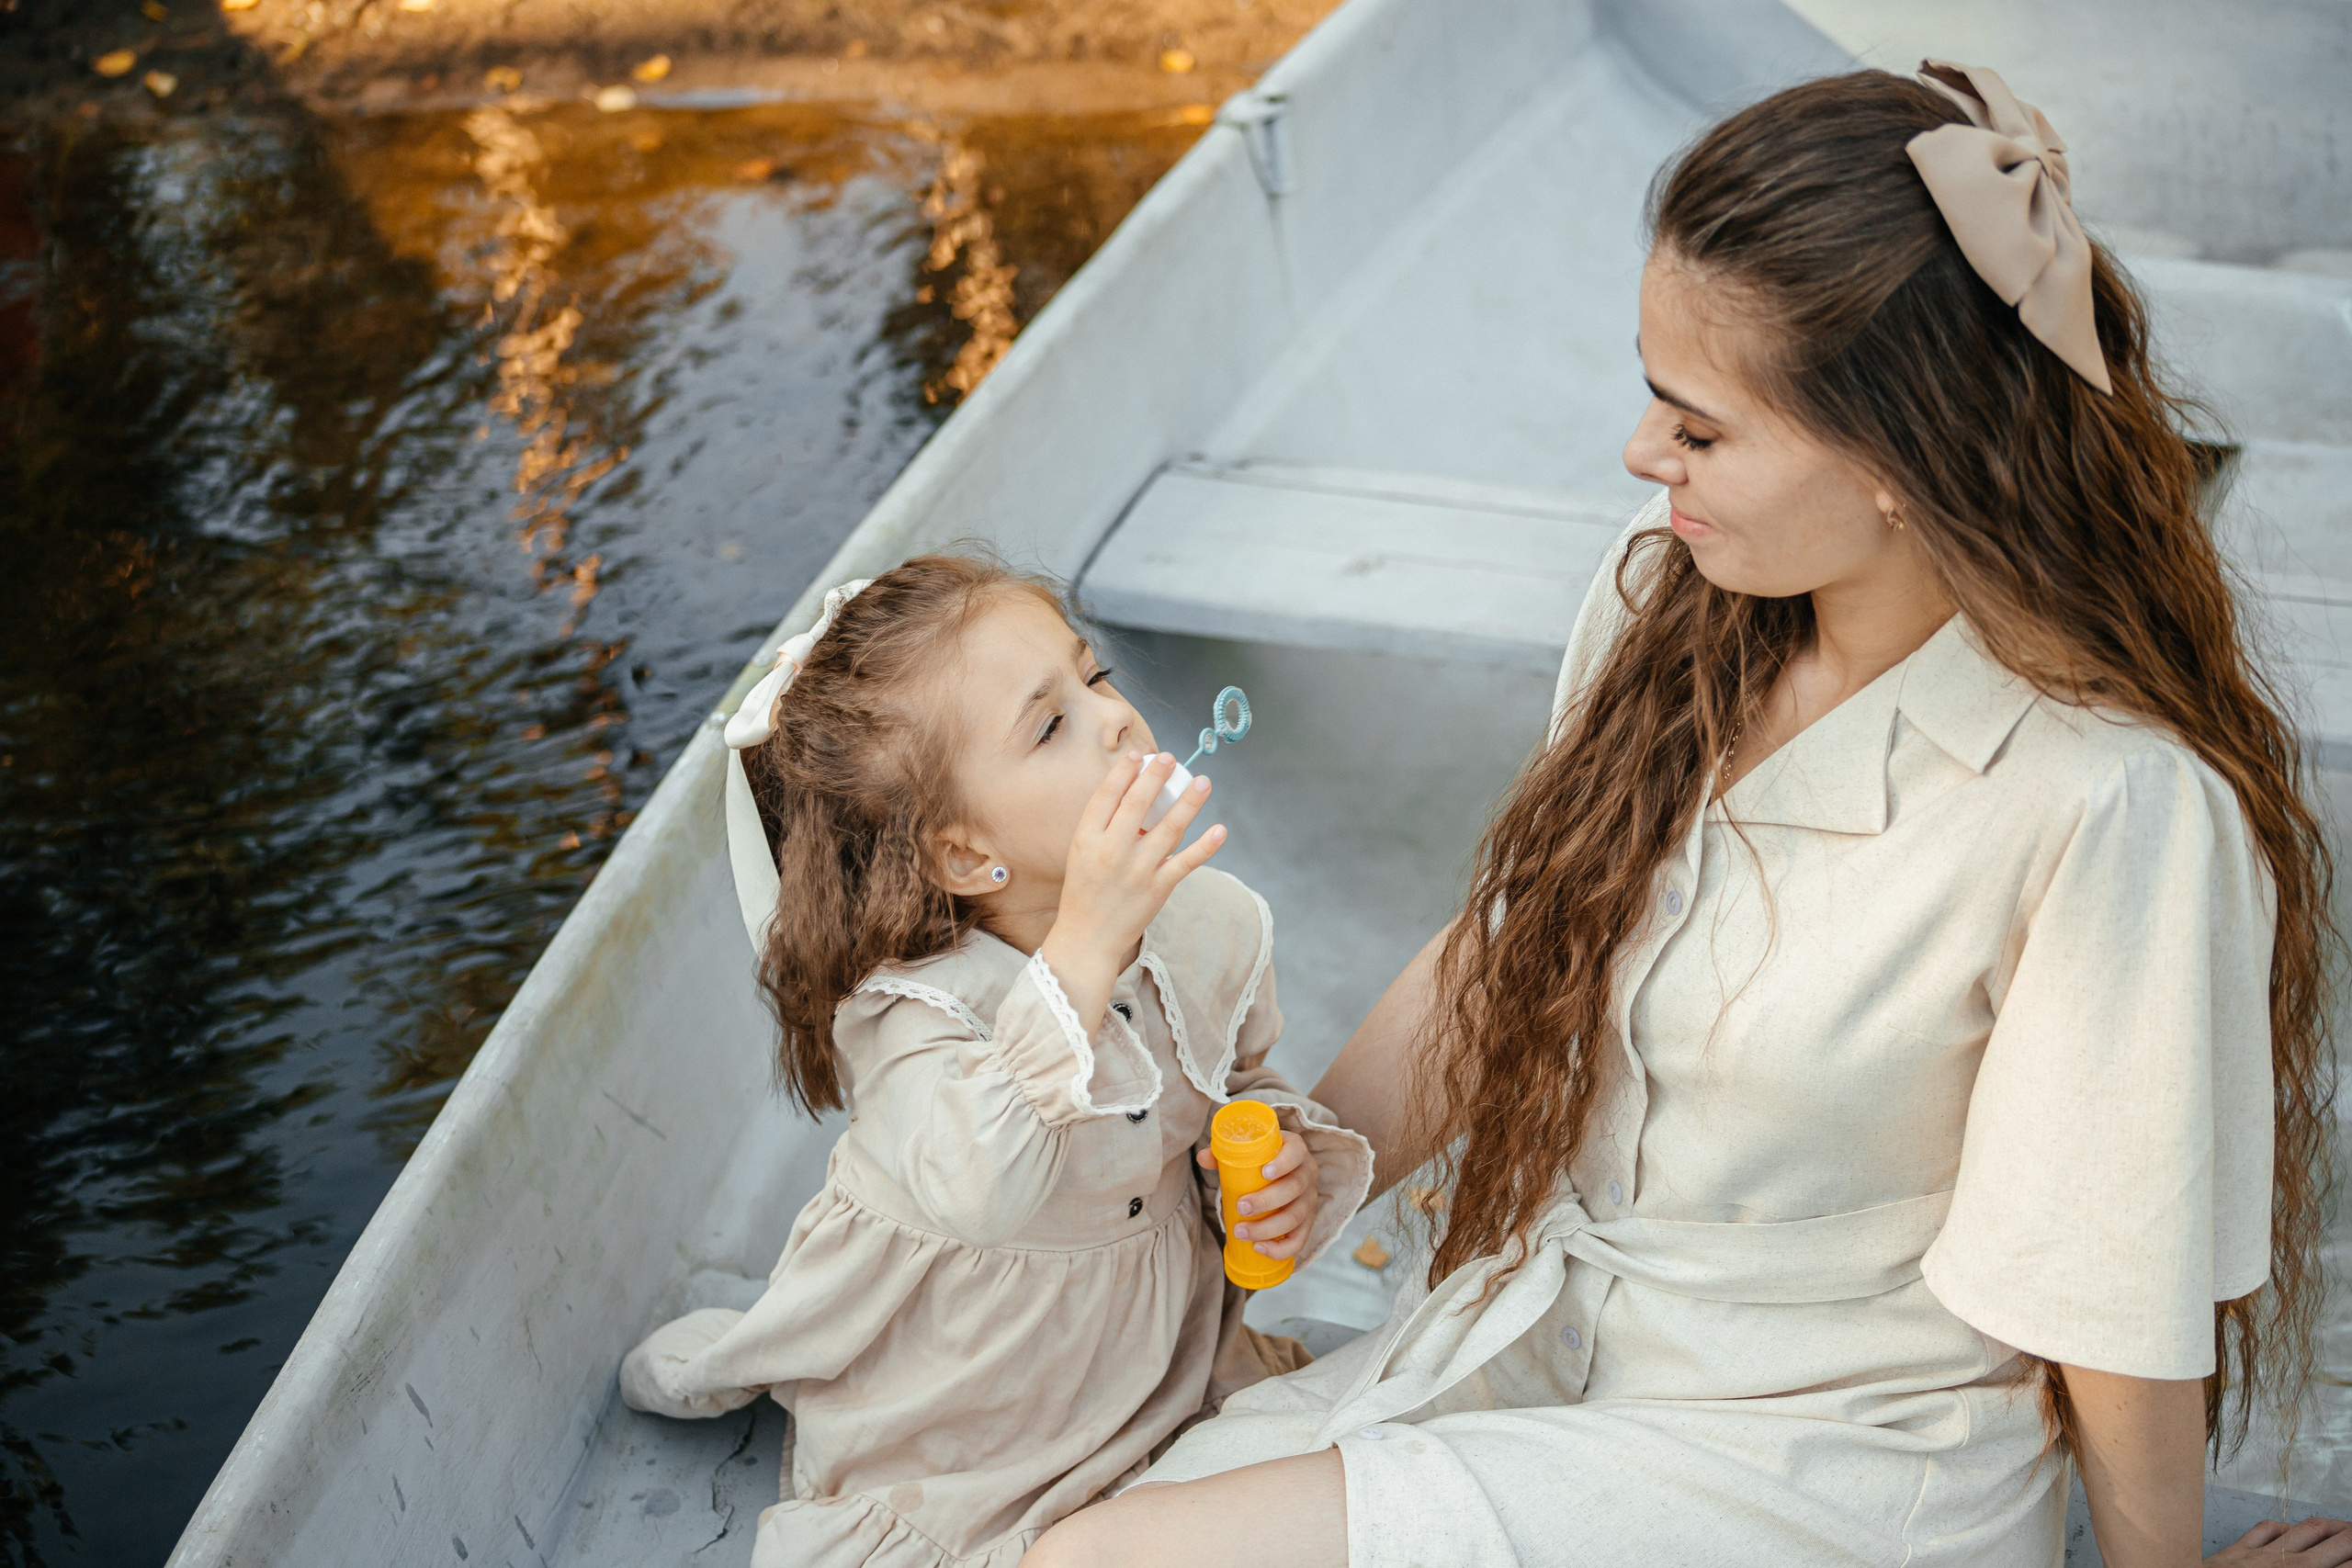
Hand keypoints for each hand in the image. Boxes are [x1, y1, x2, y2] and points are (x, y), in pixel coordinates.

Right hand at [1038, 752, 1224, 1033]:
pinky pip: (1185, 862)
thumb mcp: (1082, 854)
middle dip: (1156, 777)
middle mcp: (1111, 852)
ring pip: (1169, 829)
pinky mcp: (1157, 889)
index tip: (1139, 755)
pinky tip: (1220, 830)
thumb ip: (1104, 826)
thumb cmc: (1085, 891)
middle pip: (1137, 805)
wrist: (1088, 939)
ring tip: (1203, 782)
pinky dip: (1205, 847)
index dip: (1123, 773)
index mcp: (1086, 839)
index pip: (1106, 797)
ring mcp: (1137, 871)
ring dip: (1189, 802)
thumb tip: (1136, 793)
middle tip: (1171, 758)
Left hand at [1195, 1130, 1320, 1260]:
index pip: (1296, 1152)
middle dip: (1266, 1200)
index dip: (1284, 1163)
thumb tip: (1203, 1158)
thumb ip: (1222, 1153)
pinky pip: (1298, 1240)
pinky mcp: (1307, 1223)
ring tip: (1240, 1231)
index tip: (1264, 1173)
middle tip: (1240, 1207)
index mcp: (1295, 1149)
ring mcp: (1309, 1200)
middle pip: (1294, 1188)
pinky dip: (1280, 1248)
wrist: (1276, 1176)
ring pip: (1295, 1217)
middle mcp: (1307, 1174)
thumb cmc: (1258, 1161)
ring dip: (1267, 1228)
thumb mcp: (1244, 1152)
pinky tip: (1259, 1248)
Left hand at [2208, 1517, 2351, 1564]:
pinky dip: (2284, 1527)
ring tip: (2344, 1527)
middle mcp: (2291, 1567)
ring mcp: (2264, 1555)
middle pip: (2337, 1544)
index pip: (2348, 1567)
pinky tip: (2291, 1529)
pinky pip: (2266, 1530)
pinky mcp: (2239, 1550)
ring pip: (2308, 1530)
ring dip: (2331, 1527)